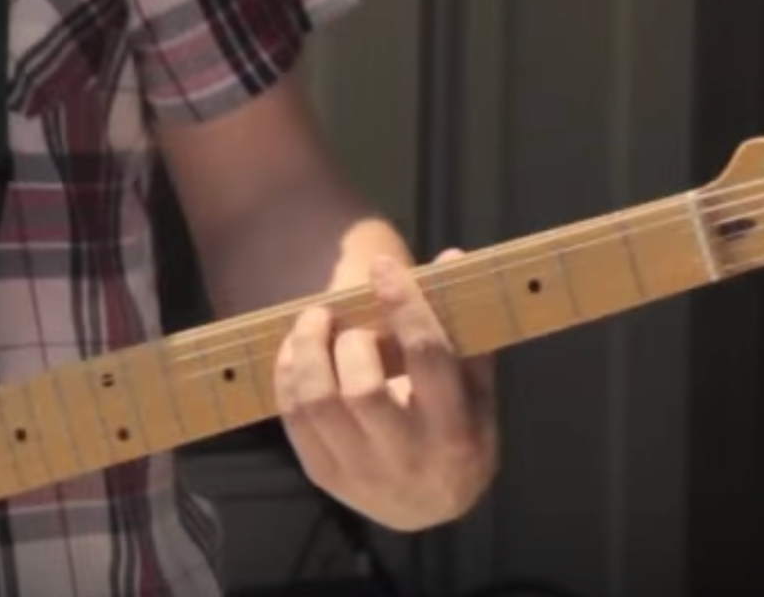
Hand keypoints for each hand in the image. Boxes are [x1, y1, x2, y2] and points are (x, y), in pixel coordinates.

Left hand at [273, 251, 498, 531]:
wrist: (430, 507)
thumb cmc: (459, 432)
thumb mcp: (475, 390)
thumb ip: (464, 327)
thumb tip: (451, 257)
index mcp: (455, 434)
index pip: (427, 359)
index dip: (404, 305)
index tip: (382, 267)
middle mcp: (407, 459)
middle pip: (364, 389)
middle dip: (348, 341)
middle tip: (341, 317)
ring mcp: (361, 473)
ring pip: (318, 404)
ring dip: (307, 351)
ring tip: (312, 322)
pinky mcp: (324, 475)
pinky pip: (293, 418)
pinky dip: (288, 375)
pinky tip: (295, 350)